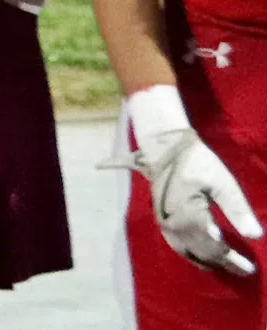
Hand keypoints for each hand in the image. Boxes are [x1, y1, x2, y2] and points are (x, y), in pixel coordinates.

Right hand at [128, 85, 263, 274]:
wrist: (164, 148)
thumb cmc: (197, 162)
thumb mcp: (223, 183)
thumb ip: (238, 210)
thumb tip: (256, 236)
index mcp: (190, 217)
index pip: (215, 248)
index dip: (233, 260)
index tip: (250, 268)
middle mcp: (174, 225)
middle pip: (201, 253)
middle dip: (222, 263)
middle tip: (242, 269)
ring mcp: (164, 223)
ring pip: (186, 252)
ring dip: (206, 262)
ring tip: (224, 266)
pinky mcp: (161, 219)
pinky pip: (176, 245)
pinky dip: (191, 254)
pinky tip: (200, 254)